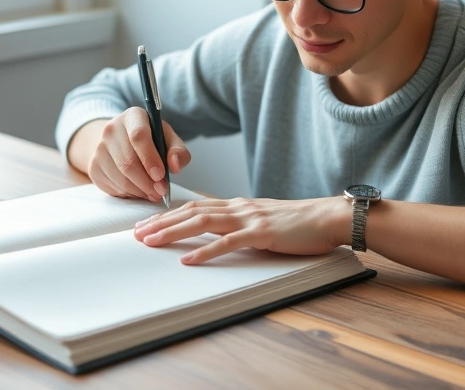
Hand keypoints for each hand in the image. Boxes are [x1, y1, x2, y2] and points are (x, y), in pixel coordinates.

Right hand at [71, 108, 190, 201]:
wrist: (121, 143)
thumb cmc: (150, 141)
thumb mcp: (168, 139)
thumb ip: (178, 151)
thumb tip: (174, 166)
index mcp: (133, 116)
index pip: (138, 136)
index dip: (150, 158)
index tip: (161, 176)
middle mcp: (111, 129)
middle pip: (128, 161)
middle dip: (147, 181)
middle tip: (161, 191)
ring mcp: (99, 148)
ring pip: (120, 177)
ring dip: (140, 190)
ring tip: (153, 193)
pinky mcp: (93, 166)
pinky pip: (112, 186)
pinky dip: (128, 194)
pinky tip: (138, 190)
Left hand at [133, 197, 349, 263]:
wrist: (328, 217)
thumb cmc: (299, 224)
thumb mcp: (263, 220)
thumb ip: (240, 224)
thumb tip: (219, 234)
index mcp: (237, 205)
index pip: (194, 206)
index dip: (167, 214)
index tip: (146, 224)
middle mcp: (238, 207)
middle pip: (190, 211)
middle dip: (160, 222)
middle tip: (136, 233)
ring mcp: (249, 218)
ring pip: (202, 222)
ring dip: (173, 232)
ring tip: (151, 242)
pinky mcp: (261, 233)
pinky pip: (228, 242)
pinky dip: (205, 252)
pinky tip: (188, 260)